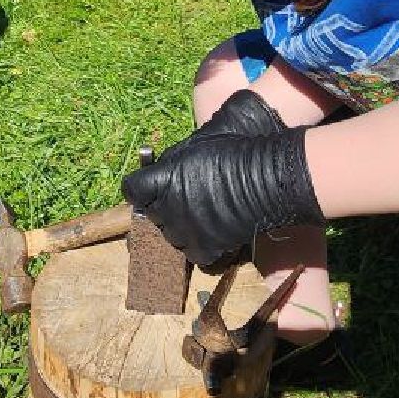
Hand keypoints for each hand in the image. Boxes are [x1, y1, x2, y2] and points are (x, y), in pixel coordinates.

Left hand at [123, 97, 323, 265]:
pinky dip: (201, 246)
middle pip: (152, 214)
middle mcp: (166, 208)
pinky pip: (192, 253)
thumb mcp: (197, 143)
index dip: (142, 188)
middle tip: (186, 197)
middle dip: (164, 206)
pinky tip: (213, 232)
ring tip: (202, 215)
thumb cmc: (234, 151)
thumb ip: (173, 160)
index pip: (132, 189)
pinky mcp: (204, 249)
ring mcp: (183, 231)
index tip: (152, 186)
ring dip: (181, 227)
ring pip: (171, 235)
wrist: (267, 177)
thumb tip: (162, 166)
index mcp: (160, 180)